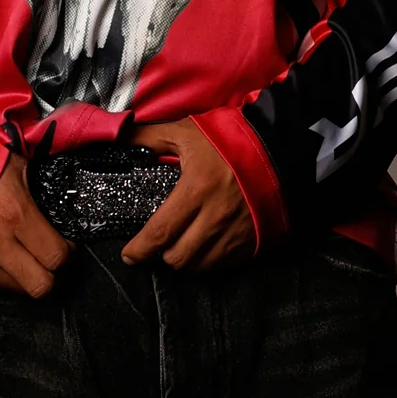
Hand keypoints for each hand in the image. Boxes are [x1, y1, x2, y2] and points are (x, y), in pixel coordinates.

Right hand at [0, 156, 71, 296]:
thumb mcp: (11, 165)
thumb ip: (36, 185)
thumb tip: (56, 198)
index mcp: (15, 214)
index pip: (56, 255)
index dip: (68, 254)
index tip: (67, 245)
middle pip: (41, 285)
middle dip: (53, 274)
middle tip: (52, 259)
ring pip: (18, 290)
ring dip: (28, 277)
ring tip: (28, 259)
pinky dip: (5, 278)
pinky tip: (5, 260)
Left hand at [120, 119, 256, 271]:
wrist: (278, 147)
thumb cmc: (229, 138)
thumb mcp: (185, 132)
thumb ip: (148, 138)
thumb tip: (118, 139)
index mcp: (196, 191)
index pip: (159, 233)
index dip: (140, 249)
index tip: (129, 255)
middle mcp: (215, 217)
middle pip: (178, 257)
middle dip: (163, 253)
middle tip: (160, 242)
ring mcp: (236, 233)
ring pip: (199, 266)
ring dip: (186, 259)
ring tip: (183, 243)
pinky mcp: (252, 240)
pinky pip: (223, 264)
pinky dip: (210, 259)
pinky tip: (206, 244)